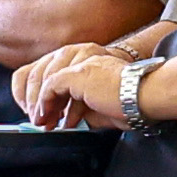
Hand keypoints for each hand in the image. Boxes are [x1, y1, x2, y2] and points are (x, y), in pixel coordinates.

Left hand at [20, 42, 140, 128]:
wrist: (144, 97)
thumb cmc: (127, 102)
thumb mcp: (92, 104)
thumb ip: (73, 107)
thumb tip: (58, 119)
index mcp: (81, 56)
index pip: (45, 67)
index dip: (34, 91)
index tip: (37, 111)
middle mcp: (77, 53)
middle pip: (38, 71)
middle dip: (32, 100)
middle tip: (38, 121)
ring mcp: (77, 59)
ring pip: (42, 78)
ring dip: (37, 104)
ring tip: (42, 123)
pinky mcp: (78, 72)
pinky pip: (50, 86)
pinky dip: (44, 103)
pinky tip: (48, 117)